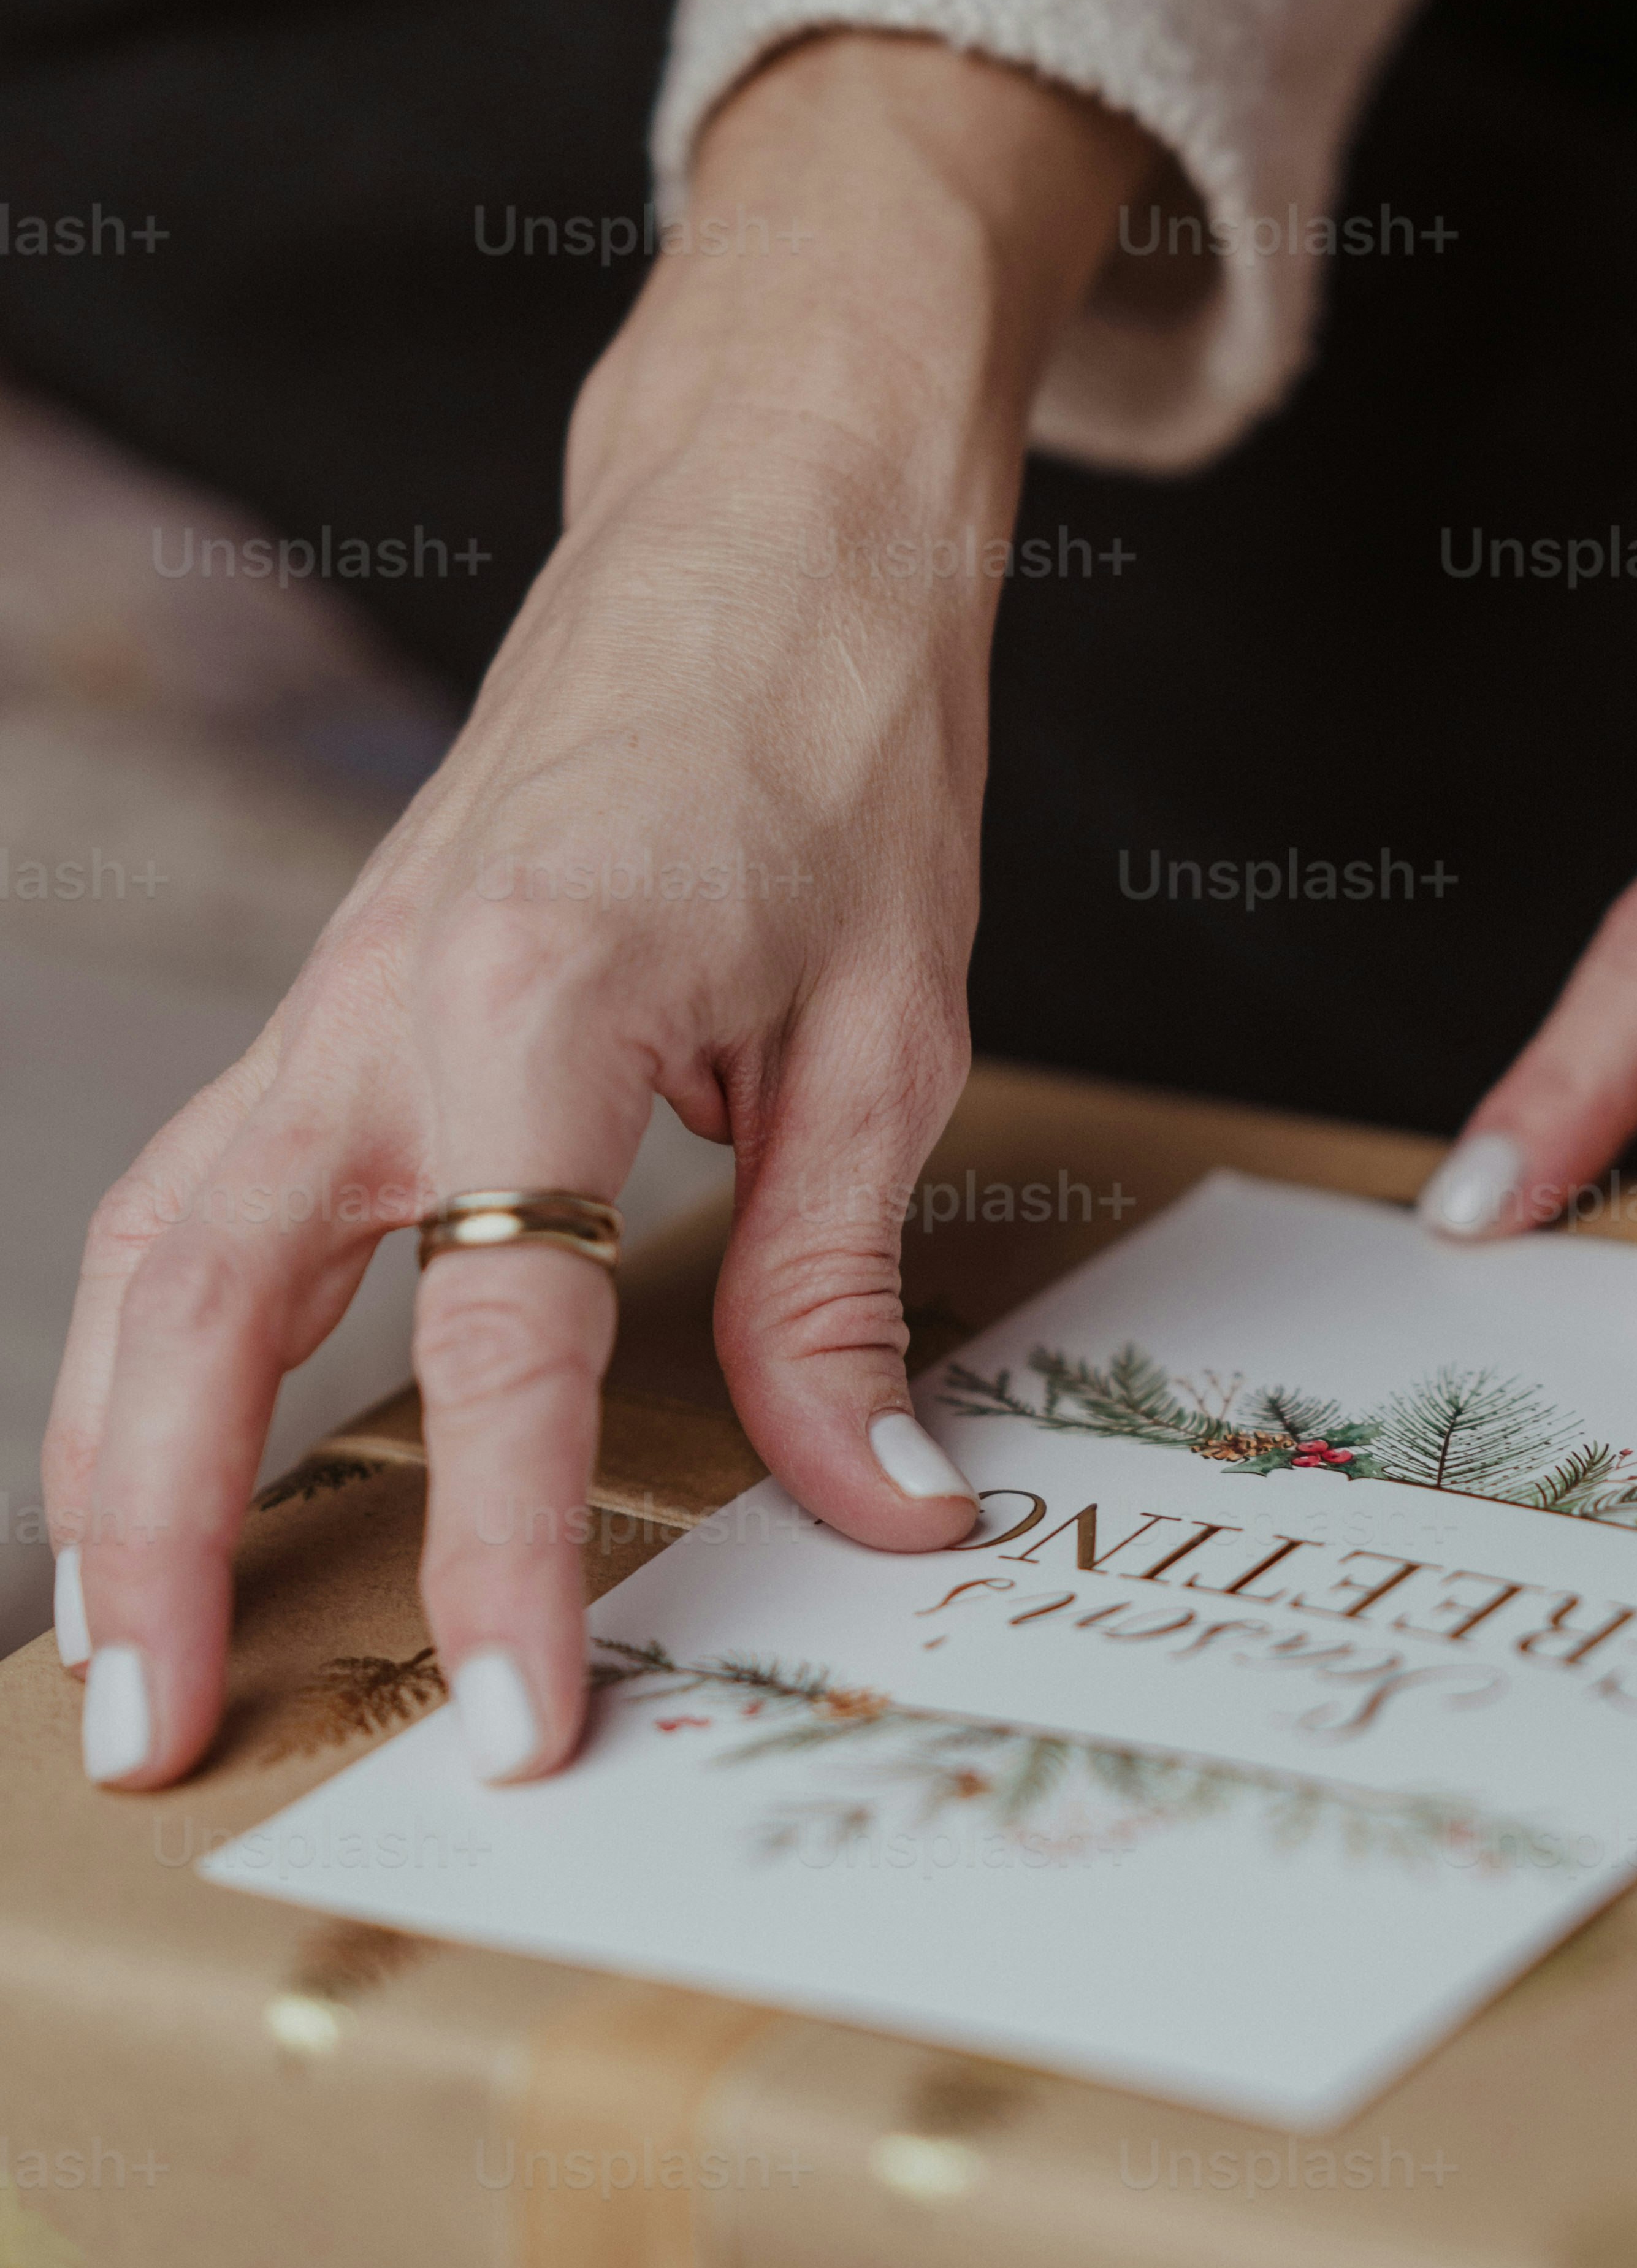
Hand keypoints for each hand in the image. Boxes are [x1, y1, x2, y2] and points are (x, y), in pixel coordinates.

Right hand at [46, 34, 1147, 1789]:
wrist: (767, 531)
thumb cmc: (838, 742)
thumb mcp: (891, 1031)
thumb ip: (840, 1286)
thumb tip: (879, 1509)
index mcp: (534, 994)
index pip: (496, 1337)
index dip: (503, 1546)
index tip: (515, 1712)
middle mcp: (379, 998)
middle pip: (196, 1298)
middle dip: (157, 1532)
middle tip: (154, 1736)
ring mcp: (330, 998)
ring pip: (150, 1254)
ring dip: (114, 1459)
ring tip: (124, 1658)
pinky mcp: (334, 1008)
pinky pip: (201, 1200)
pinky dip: (160, 1350)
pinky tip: (174, 1469)